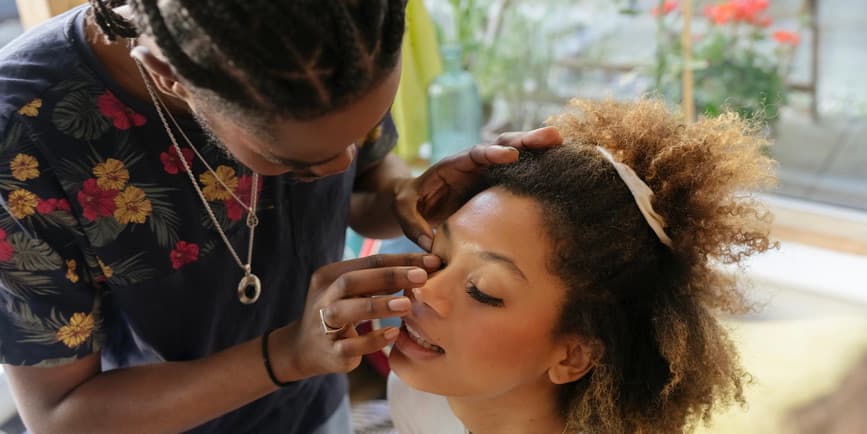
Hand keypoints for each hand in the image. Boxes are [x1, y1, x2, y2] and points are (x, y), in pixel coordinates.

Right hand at [280, 253, 440, 378]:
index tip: (432, 261)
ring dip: (378, 306)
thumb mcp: (353, 292)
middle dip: (389, 276)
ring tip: (406, 305)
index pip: (370, 261)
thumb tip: (422, 268)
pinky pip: (351, 345)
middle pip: (353, 280)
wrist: (304, 349)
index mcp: (330, 276)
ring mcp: (323, 325)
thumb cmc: (339, 312)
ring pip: (346, 311)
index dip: (402, 260)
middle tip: (421, 277)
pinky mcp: (330, 352)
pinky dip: (372, 340)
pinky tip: (393, 333)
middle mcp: (324, 297)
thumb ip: (379, 281)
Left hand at [393, 127, 562, 249]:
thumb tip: (429, 246)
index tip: (511, 155)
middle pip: (502, 145)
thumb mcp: (403, 210)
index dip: (492, 153)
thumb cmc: (408, 203)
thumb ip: (412, 223)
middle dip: (526, 139)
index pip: (474, 155)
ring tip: (562, 142)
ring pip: (517, 154)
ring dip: (538, 148)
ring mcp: (488, 172)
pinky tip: (560, 164)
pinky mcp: (498, 184)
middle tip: (552, 137)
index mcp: (453, 165)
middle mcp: (475, 163)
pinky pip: (520, 173)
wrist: (416, 202)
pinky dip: (538, 166)